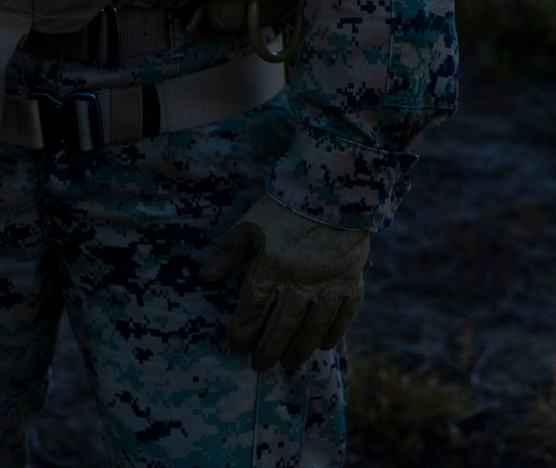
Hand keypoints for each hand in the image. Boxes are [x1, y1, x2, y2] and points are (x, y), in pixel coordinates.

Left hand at [199, 193, 368, 371]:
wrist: (333, 188)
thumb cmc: (285, 205)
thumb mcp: (250, 224)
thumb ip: (228, 252)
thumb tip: (205, 276)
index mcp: (271, 268)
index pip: (252, 311)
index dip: (242, 332)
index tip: (236, 345)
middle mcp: (299, 282)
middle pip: (281, 327)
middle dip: (268, 350)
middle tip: (260, 366)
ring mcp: (328, 284)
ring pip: (311, 328)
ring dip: (299, 349)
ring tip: (289, 363)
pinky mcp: (351, 280)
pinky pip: (343, 316)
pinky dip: (333, 333)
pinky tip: (323, 345)